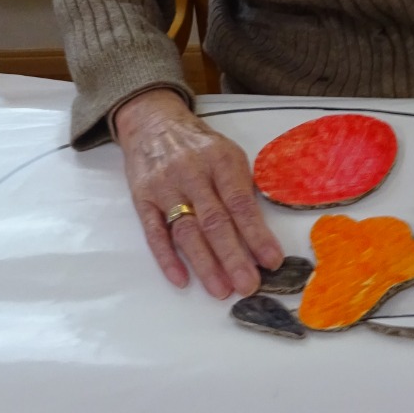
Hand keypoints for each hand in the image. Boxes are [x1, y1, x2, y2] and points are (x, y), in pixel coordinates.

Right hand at [113, 88, 282, 298]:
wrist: (152, 122)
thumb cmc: (198, 145)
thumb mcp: (228, 153)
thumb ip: (241, 188)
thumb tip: (261, 233)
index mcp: (220, 160)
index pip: (240, 203)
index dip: (257, 234)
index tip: (271, 261)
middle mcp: (191, 173)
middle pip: (214, 221)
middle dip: (233, 257)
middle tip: (247, 285)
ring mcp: (164, 187)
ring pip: (186, 231)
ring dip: (204, 264)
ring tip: (221, 290)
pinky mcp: (142, 198)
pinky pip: (154, 233)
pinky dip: (167, 258)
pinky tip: (182, 280)